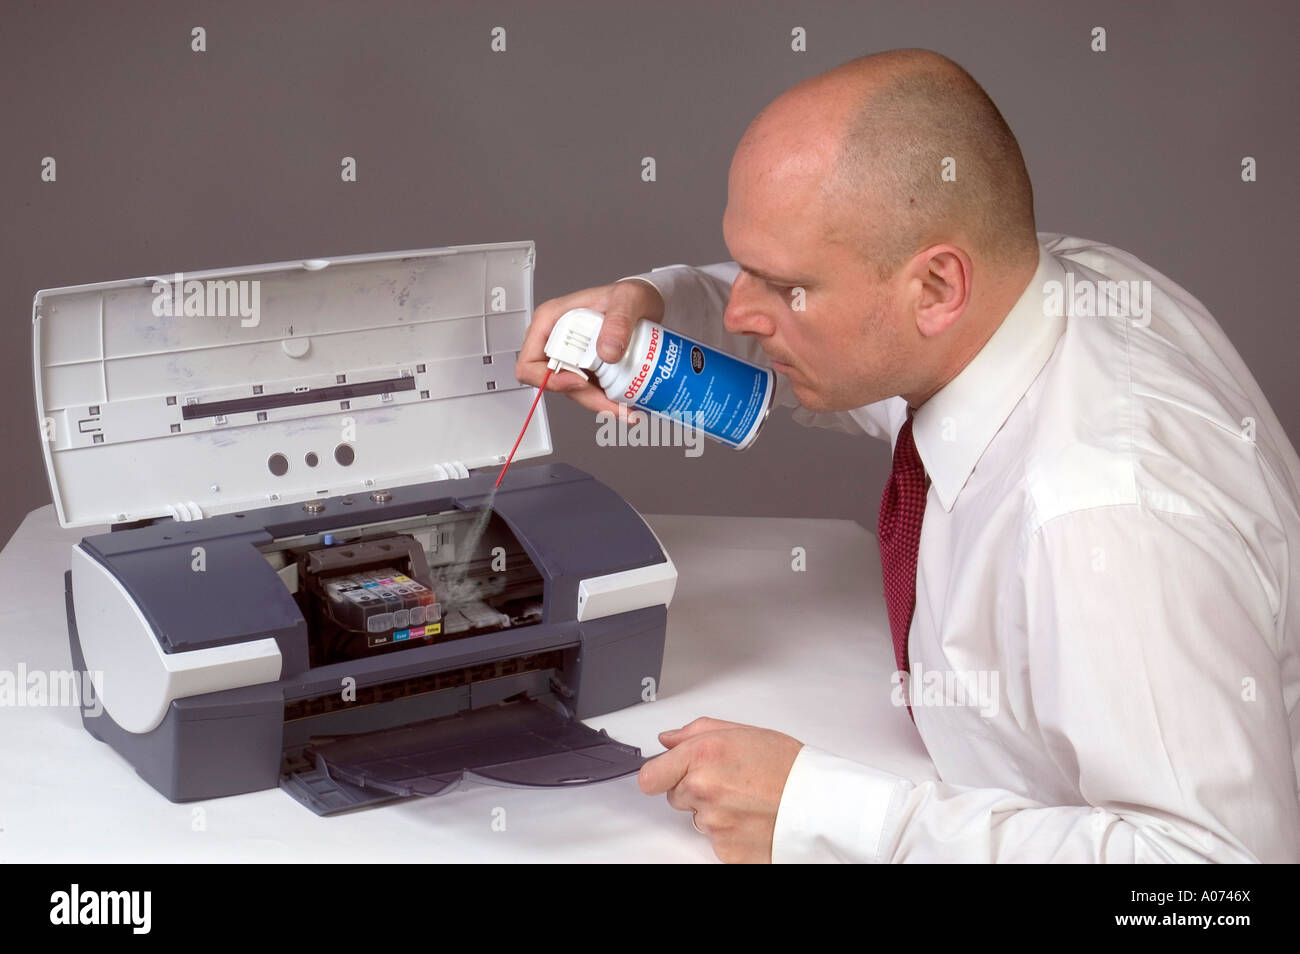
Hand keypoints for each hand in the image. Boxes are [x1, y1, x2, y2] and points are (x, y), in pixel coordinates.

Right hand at [514, 278, 664, 417]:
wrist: (648, 305)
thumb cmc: (629, 296)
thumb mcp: (628, 298)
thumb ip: (619, 321)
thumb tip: (607, 351)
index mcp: (551, 321)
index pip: (530, 361)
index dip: (549, 379)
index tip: (579, 381)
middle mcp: (557, 342)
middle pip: (555, 383)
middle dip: (586, 398)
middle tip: (613, 403)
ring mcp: (573, 359)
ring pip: (576, 392)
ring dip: (600, 404)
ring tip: (625, 407)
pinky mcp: (589, 371)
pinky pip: (592, 393)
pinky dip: (608, 401)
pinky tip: (626, 403)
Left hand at [638, 716, 803, 862]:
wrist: (820, 803)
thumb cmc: (788, 766)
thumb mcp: (743, 732)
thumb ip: (696, 732)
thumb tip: (668, 740)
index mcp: (703, 754)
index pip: (650, 776)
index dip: (659, 774)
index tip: (666, 774)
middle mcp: (704, 788)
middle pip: (674, 795)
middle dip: (694, 789)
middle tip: (728, 781)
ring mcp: (713, 822)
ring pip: (697, 818)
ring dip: (714, 811)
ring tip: (746, 799)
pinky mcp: (725, 849)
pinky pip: (714, 840)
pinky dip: (729, 832)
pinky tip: (751, 818)